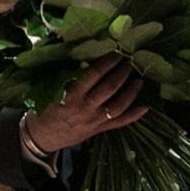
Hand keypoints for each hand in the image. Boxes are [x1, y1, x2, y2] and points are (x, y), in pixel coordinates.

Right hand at [26, 56, 146, 151]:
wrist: (44, 137)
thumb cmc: (47, 110)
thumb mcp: (53, 92)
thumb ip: (69, 79)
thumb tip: (86, 59)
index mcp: (72, 96)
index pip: (93, 75)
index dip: (107, 63)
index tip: (116, 53)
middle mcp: (86, 108)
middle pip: (109, 88)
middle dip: (121, 74)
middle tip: (129, 62)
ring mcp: (95, 121)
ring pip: (118, 106)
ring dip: (131, 92)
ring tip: (139, 80)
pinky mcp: (99, 130)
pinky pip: (120, 123)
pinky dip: (134, 115)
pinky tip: (146, 107)